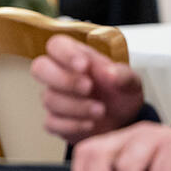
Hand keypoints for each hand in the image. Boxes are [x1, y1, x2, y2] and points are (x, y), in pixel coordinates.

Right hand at [30, 34, 145, 143]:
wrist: (124, 123)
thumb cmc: (121, 96)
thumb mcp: (130, 82)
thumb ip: (122, 74)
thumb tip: (109, 72)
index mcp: (75, 57)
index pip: (56, 45)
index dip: (65, 54)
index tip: (85, 66)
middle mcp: (59, 75)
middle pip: (39, 68)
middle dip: (63, 79)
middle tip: (88, 88)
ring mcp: (55, 98)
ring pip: (49, 98)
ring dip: (76, 106)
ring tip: (100, 110)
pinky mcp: (55, 121)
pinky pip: (51, 122)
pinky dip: (72, 125)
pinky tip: (90, 124)